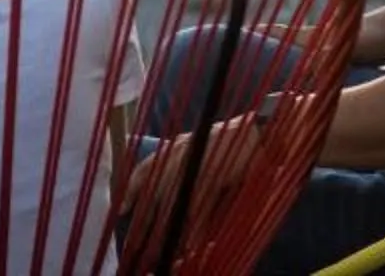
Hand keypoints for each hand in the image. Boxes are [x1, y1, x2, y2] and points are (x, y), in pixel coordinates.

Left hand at [123, 121, 268, 247]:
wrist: (264, 133)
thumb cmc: (232, 146)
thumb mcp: (200, 151)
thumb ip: (181, 170)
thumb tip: (164, 199)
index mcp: (176, 147)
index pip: (145, 168)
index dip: (131, 191)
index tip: (120, 211)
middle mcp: (181, 153)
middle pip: (154, 193)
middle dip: (144, 222)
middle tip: (135, 245)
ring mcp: (197, 163)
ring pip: (175, 204)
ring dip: (167, 231)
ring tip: (160, 253)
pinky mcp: (216, 175)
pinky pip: (199, 208)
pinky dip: (195, 228)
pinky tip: (190, 245)